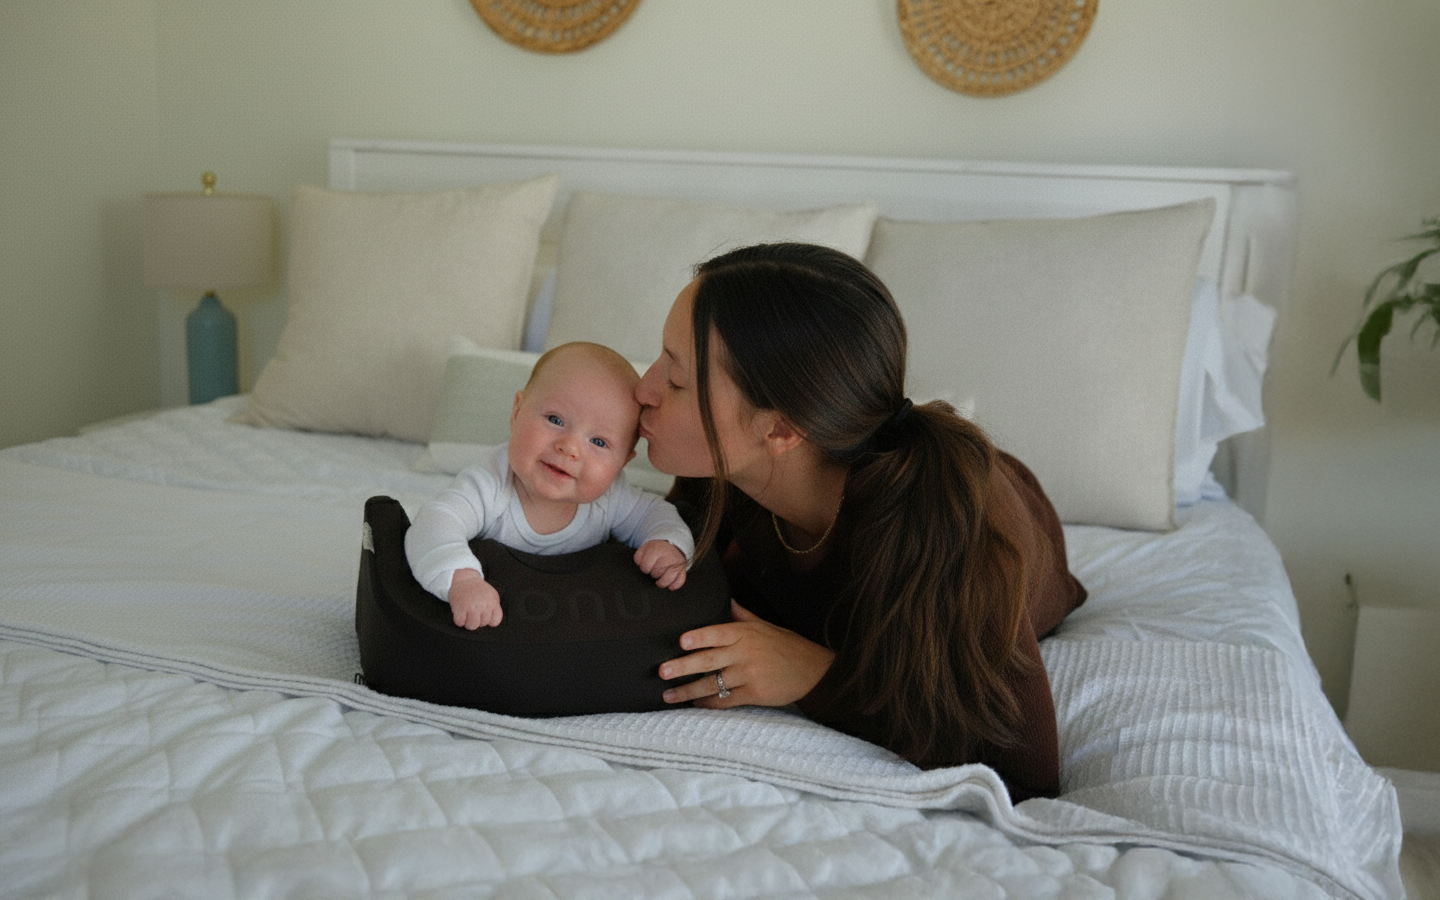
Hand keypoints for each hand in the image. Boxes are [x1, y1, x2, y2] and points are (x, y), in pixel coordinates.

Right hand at [447, 569, 502, 628]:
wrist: (464, 579)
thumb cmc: (478, 590)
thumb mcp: (492, 595)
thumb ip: (494, 608)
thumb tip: (492, 623)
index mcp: (492, 602)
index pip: (495, 622)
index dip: (489, 621)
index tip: (485, 615)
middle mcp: (483, 605)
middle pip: (482, 624)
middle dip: (478, 620)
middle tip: (474, 612)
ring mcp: (471, 607)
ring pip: (472, 626)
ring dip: (468, 623)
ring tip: (467, 615)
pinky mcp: (459, 608)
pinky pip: (460, 623)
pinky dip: (459, 620)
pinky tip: (460, 613)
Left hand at [635, 539, 687, 589]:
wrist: (674, 545)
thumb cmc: (657, 549)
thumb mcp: (645, 548)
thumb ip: (638, 557)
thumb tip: (639, 565)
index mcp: (657, 550)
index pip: (645, 566)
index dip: (644, 568)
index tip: (647, 565)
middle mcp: (668, 557)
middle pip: (656, 574)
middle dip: (653, 573)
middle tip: (654, 569)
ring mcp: (676, 564)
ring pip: (667, 580)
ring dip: (661, 582)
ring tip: (659, 578)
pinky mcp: (682, 570)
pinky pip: (679, 582)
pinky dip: (673, 585)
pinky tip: (669, 585)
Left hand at [658, 600, 834, 707]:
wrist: (813, 671)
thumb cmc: (787, 646)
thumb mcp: (766, 626)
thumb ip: (742, 616)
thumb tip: (726, 601)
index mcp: (746, 633)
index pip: (718, 632)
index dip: (699, 637)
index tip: (681, 641)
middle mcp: (746, 653)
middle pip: (709, 660)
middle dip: (683, 666)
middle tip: (662, 671)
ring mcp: (749, 675)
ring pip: (713, 684)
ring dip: (688, 691)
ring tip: (668, 695)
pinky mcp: (754, 694)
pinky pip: (726, 699)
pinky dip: (709, 703)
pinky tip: (695, 704)